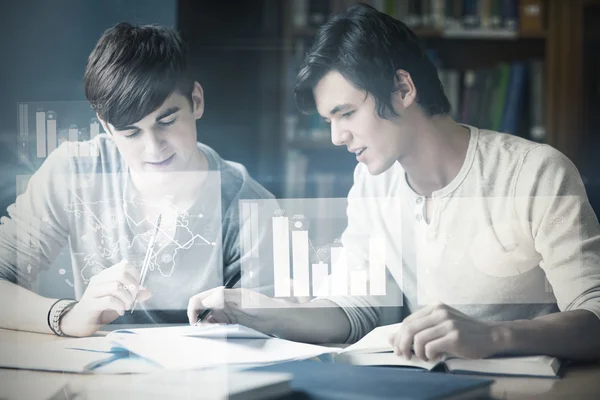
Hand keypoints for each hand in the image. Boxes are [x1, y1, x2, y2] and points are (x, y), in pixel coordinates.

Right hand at [60, 260, 151, 336]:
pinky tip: (120, 312)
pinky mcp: (90, 304)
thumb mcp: (120, 300)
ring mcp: (93, 291)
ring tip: (127, 307)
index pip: (124, 266)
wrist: (81, 321)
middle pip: (121, 274)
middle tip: (133, 299)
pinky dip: (119, 306)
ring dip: (127, 299)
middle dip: (132, 287)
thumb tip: (148, 292)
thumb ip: (134, 295)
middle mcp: (98, 280)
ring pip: (116, 287)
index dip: (135, 276)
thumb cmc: (102, 308)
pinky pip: (109, 301)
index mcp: (106, 275)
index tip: (137, 289)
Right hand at [187, 287, 285, 335]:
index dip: (192, 310)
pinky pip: (216, 322)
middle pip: (201, 307)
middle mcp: (223, 301)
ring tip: (204, 332)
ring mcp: (227, 310)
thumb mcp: (241, 299)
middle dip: (195, 317)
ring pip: (207, 316)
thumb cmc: (262, 306)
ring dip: (202, 323)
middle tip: (197, 330)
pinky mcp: (232, 319)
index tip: (194, 323)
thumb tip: (206, 299)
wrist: (278, 317)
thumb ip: (223, 296)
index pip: (199, 299)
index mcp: (223, 293)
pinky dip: (211, 327)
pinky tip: (213, 332)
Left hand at [388, 303, 502, 360]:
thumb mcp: (441, 325)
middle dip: (402, 345)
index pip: (408, 321)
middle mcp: (440, 312)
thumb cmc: (464, 332)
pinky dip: (428, 355)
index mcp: (435, 307)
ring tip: (424, 357)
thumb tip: (391, 339)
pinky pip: (430, 347)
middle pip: (409, 328)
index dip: (399, 336)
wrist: (490, 335)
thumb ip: (419, 329)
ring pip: (418, 339)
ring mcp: (448, 323)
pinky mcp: (454, 336)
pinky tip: (435, 357)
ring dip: (417, 352)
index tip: (397, 348)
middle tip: (404, 356)